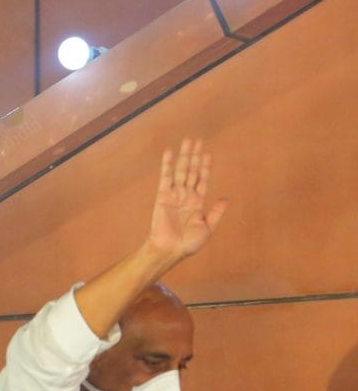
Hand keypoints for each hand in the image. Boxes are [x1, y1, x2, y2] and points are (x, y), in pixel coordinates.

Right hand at [147, 139, 228, 260]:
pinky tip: (170, 153)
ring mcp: (174, 195)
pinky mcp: (163, 196)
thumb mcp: (208, 228)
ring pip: (181, 170)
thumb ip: (216, 212)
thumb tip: (226, 198)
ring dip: (184, 156)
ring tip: (188, 142)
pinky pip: (165, 177)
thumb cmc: (188, 243)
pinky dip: (167, 165)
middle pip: (191, 171)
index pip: (202, 180)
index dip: (205, 167)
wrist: (170, 250)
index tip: (208, 154)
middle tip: (196, 141)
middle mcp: (186, 196)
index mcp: (197, 202)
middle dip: (194, 156)